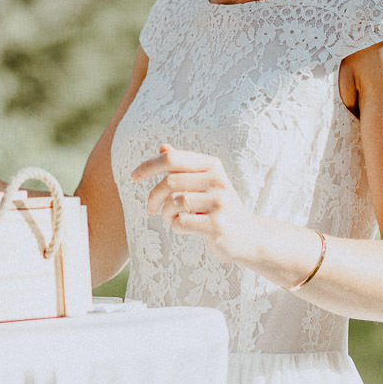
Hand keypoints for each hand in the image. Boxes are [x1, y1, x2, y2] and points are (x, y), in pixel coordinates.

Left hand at [131, 144, 260, 264]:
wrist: (249, 236)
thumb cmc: (219, 206)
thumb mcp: (204, 182)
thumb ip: (184, 166)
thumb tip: (163, 147)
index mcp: (212, 165)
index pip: (172, 159)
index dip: (148, 166)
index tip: (133, 176)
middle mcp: (217, 180)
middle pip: (169, 182)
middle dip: (154, 197)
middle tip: (151, 208)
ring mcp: (220, 203)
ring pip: (174, 203)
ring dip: (164, 213)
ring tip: (170, 218)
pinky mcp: (218, 225)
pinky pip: (181, 223)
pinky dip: (174, 226)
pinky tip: (182, 227)